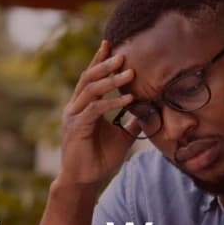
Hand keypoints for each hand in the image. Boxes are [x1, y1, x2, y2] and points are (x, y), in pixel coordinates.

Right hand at [55, 40, 137, 186]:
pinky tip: (128, 98)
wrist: (84, 180)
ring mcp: (74, 117)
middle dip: (105, 64)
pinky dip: (112, 102)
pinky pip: (95, 109)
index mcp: (83, 106)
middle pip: (88, 78)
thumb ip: (132, 122)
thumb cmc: (99, 158)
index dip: (99, 60)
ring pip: (91, 90)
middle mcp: (75, 107)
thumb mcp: (122, 136)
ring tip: (129, 72)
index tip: (111, 44)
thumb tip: (149, 110)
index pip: (90, 77)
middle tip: (123, 53)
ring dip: (110, 80)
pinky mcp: (77, 128)